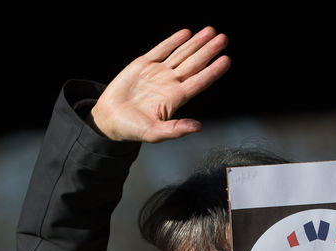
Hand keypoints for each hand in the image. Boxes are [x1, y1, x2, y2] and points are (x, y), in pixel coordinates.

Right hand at [89, 28, 230, 142]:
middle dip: (209, 51)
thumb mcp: (154, 133)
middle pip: (194, 64)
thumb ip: (176, 129)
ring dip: (196, 43)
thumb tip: (198, 127)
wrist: (109, 118)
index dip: (213, 71)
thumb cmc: (131, 128)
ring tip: (210, 31)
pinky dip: (173, 41)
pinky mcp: (143, 64)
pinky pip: (161, 49)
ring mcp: (158, 73)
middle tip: (223, 39)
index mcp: (175, 99)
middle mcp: (169, 83)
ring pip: (181, 54)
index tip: (226, 60)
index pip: (199, 82)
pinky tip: (185, 34)